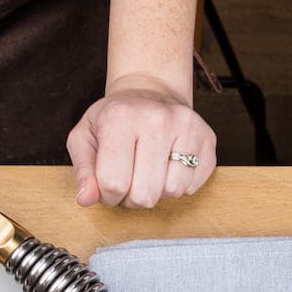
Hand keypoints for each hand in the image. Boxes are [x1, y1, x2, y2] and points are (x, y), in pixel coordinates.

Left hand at [67, 77, 217, 209]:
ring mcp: (187, 127)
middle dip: (133, 198)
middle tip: (130, 181)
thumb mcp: (85, 137)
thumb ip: (83, 171)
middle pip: (145, 194)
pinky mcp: (207, 138)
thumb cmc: (115, 119)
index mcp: (121, 117)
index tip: (109, 184)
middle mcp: (158, 119)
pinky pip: (193, 185)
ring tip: (149, 174)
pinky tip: (169, 167)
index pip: (114, 183)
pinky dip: (179, 186)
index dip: (108, 195)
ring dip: (158, 192)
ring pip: (173, 191)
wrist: (150, 92)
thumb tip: (86, 199)